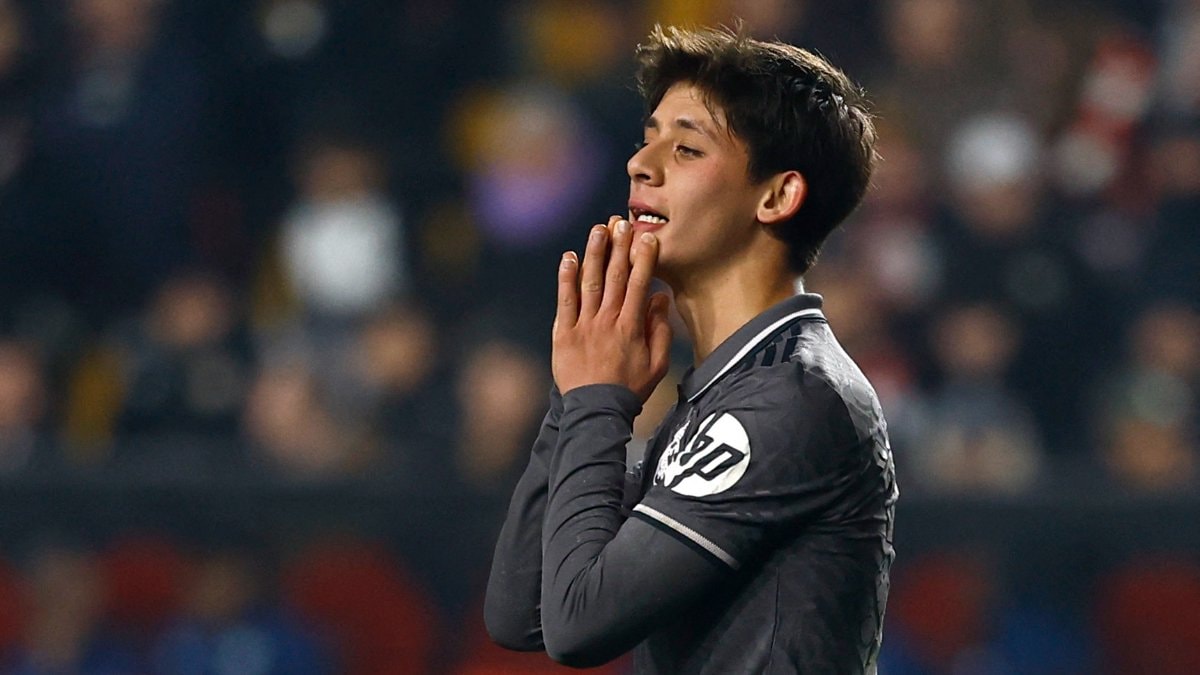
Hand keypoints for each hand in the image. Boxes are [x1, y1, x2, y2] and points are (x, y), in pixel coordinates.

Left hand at [552, 216, 672, 401]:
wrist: (595, 410)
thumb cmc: (630, 388)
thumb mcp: (657, 364)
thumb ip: (660, 331)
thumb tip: (660, 299)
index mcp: (631, 327)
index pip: (640, 285)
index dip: (644, 259)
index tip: (648, 237)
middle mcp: (607, 321)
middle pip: (614, 277)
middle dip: (619, 247)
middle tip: (622, 222)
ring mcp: (583, 325)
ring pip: (590, 282)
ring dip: (594, 253)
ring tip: (598, 229)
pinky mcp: (563, 333)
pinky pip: (564, 301)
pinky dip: (566, 278)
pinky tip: (568, 257)